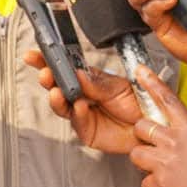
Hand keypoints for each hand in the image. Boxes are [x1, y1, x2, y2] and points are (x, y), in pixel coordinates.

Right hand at [24, 50, 143, 153]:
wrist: (152, 126)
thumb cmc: (138, 103)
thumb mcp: (119, 86)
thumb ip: (97, 83)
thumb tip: (78, 73)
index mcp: (87, 79)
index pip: (63, 67)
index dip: (46, 61)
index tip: (34, 55)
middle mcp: (81, 95)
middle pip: (56, 86)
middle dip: (48, 78)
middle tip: (45, 74)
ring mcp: (82, 113)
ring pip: (61, 105)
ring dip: (57, 98)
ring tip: (57, 92)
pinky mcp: (87, 131)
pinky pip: (78, 122)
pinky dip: (78, 114)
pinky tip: (80, 107)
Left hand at [128, 65, 186, 186]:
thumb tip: (179, 137)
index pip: (167, 100)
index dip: (151, 84)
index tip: (139, 72)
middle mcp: (174, 144)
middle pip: (141, 127)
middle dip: (143, 135)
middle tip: (155, 146)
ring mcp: (165, 165)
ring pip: (136, 154)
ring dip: (146, 161)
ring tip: (165, 171)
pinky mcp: (160, 186)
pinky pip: (145, 182)